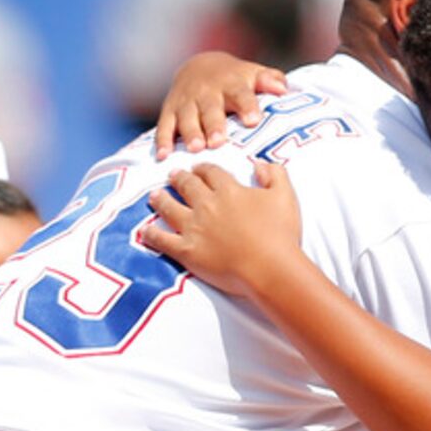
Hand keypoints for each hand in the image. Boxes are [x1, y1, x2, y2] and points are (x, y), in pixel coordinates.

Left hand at [142, 160, 301, 298]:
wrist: (269, 267)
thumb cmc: (280, 233)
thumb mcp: (285, 196)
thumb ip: (274, 174)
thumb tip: (259, 163)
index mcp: (228, 190)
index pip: (211, 173)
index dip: (203, 168)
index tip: (198, 168)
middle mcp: (207, 204)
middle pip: (187, 185)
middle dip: (179, 178)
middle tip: (173, 175)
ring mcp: (193, 227)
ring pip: (170, 208)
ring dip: (161, 199)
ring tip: (154, 196)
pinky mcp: (186, 251)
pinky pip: (162, 240)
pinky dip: (151, 235)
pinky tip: (145, 231)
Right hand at [154, 52, 288, 156]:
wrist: (198, 67)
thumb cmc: (235, 79)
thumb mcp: (253, 74)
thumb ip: (270, 81)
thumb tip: (283, 89)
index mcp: (232, 84)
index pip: (241, 94)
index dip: (247, 106)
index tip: (253, 120)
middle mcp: (207, 92)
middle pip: (211, 108)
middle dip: (214, 124)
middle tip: (218, 141)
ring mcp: (187, 101)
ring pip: (188, 117)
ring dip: (190, 132)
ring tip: (196, 148)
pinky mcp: (170, 110)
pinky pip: (165, 125)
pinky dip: (163, 140)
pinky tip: (164, 155)